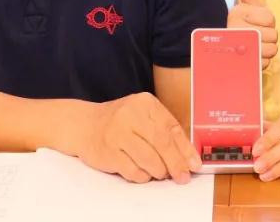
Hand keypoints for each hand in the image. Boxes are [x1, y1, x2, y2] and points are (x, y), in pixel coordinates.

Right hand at [78, 92, 200, 183]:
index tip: (195, 165)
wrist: (84, 124)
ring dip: (159, 171)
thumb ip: (164, 132)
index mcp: (145, 103)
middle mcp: (131, 114)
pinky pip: (133, 171)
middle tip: (182, 177)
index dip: (186, 149)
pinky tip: (143, 173)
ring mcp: (117, 133)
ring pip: (149, 159)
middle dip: (176, 164)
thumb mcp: (143, 117)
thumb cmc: (121, 122)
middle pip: (162, 143)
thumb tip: (187, 158)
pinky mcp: (107, 152)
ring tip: (160, 173)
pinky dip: (142, 176)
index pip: (172, 128)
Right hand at [226, 0, 277, 68]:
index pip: (270, 18)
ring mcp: (238, 49)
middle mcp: (235, 29)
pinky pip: (265, 63)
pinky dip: (262, 62)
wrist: (227, 54)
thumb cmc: (242, 26)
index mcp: (237, 13)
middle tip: (257, 37)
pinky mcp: (242, 65)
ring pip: (271, 50)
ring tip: (255, 48)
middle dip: (269, 38)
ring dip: (266, 51)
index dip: (268, 22)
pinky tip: (253, 59)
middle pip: (273, 35)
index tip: (256, 23)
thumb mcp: (246, 7)